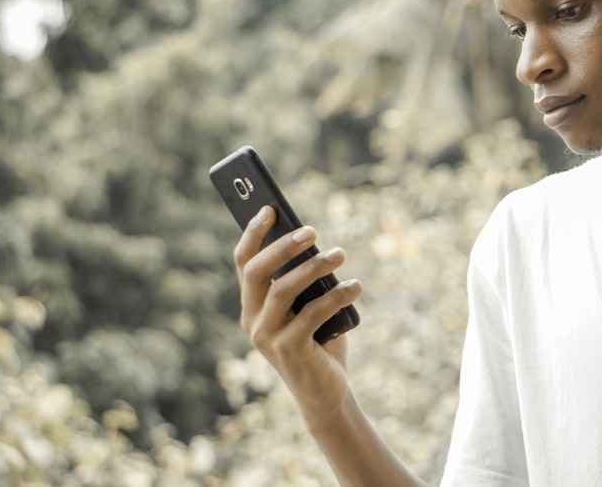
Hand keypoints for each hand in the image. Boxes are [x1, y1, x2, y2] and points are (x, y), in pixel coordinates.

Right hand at [233, 205, 362, 424]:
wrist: (326, 392)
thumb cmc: (319, 341)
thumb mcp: (308, 306)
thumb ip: (306, 282)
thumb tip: (314, 242)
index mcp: (252, 305)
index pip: (244, 262)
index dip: (253, 233)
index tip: (270, 208)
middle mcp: (252, 320)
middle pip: (257, 271)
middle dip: (283, 246)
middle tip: (313, 230)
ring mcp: (266, 337)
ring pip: (283, 289)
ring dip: (314, 266)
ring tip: (341, 253)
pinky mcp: (288, 350)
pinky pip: (312, 313)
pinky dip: (337, 296)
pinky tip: (357, 287)